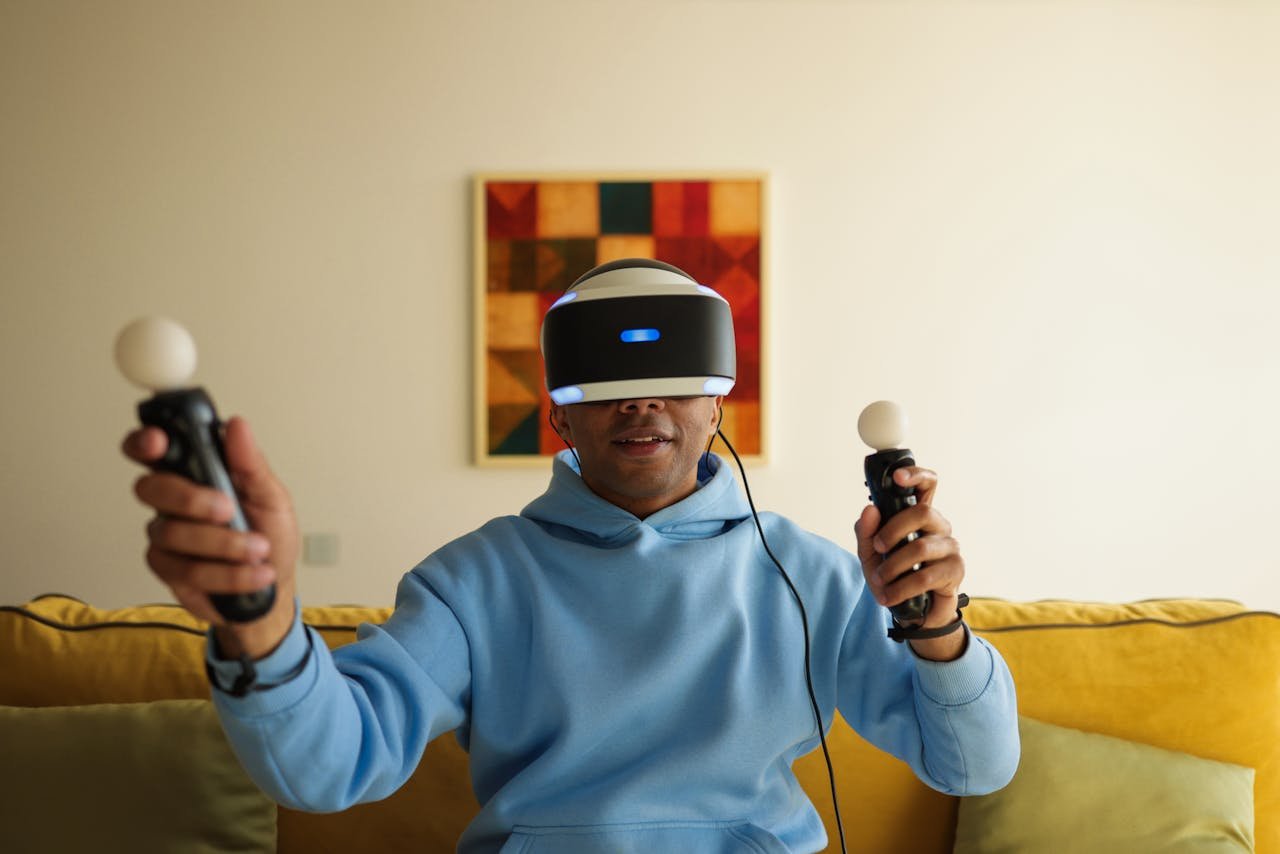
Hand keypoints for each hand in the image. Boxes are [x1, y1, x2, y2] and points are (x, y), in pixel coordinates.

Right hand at [122, 416, 298, 658]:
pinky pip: (186, 570)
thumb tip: (237, 426)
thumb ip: (251, 464)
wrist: (276, 585)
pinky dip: (227, 573)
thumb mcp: (272, 496)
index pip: (155, 450)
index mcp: (196, 475)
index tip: (158, 440)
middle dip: (188, 498)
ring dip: (223, 543)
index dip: (145, 442)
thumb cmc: (271, 535)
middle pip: (150, 488)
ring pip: (171, 532)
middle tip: (227, 508)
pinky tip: (253, 573)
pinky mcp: (170, 570)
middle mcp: (175, 503)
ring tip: (258, 548)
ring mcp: (168, 537)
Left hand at [854, 466, 966, 661]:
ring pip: (922, 546)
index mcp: (919, 516)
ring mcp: (950, 548)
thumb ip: (866, 532)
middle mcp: (938, 527)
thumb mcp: (870, 555)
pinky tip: (890, 596)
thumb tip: (869, 510)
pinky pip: (928, 575)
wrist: (911, 611)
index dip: (915, 475)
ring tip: (880, 579)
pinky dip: (902, 587)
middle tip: (878, 548)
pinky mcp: (955, 571)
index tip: (897, 477)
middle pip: (923, 512)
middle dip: (893, 530)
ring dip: (894, 565)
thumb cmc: (893, 576)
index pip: (927, 485)